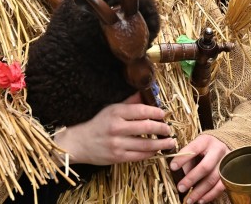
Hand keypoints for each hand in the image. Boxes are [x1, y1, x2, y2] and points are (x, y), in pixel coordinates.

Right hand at [53, 92, 175, 165]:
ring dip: (161, 143)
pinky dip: (150, 153)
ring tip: (170, 142)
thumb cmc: (98, 124)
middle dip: (161, 128)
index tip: (164, 114)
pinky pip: (139, 156)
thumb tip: (146, 93)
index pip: (141, 110)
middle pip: (146, 127)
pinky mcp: (117, 157)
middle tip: (169, 129)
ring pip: (145, 144)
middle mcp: (117, 127)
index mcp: (115, 112)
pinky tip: (157, 150)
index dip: (156, 112)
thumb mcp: (111, 109)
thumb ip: (129, 102)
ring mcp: (117, 144)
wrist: (80, 143)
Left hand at [170, 134, 228, 202]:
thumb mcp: (194, 148)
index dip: (183, 158)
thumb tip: (181, 176)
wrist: (222, 146)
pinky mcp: (230, 173)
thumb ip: (188, 160)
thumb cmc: (203, 149)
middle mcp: (218, 150)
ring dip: (200, 191)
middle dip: (191, 179)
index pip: (193, 148)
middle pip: (205, 167)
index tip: (172, 167)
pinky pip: (220, 187)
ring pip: (213, 179)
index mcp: (206, 141)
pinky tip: (201, 200)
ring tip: (189, 199)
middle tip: (181, 188)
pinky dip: (210, 195)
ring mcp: (226, 162)